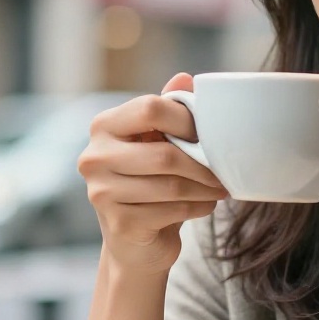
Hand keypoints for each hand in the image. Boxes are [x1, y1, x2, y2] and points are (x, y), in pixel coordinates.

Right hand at [78, 73, 227, 275]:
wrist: (134, 242)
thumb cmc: (149, 183)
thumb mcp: (157, 143)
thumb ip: (168, 110)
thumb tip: (185, 77)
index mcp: (103, 127)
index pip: (150, 109)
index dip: (186, 120)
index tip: (206, 133)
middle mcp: (94, 157)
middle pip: (164, 154)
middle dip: (202, 163)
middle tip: (224, 168)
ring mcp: (101, 193)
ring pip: (172, 185)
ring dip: (205, 187)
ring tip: (219, 187)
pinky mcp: (119, 224)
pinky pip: (172, 210)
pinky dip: (199, 206)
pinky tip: (206, 204)